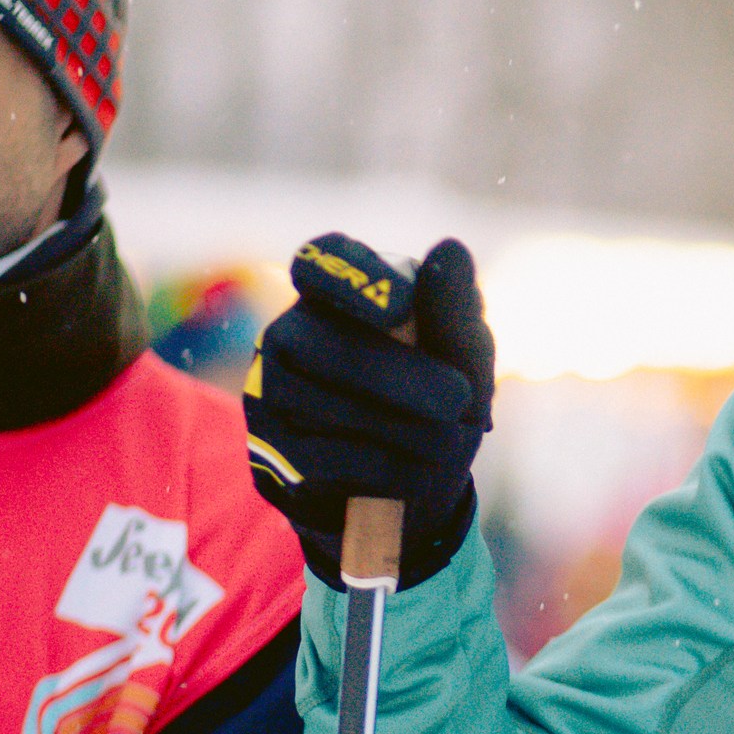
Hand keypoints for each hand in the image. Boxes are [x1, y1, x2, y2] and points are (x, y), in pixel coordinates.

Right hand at [244, 234, 493, 589]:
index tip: (401, 308)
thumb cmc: (440, 400)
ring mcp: (268, 391)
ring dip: (408, 431)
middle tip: (461, 400)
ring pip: (330, 408)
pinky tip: (417, 470)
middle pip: (328, 346)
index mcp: (337, 292)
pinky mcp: (269, 449)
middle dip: (404, 378)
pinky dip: (388, 469)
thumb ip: (458, 312)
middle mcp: (289, 332)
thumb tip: (450, 249)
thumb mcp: (465, 360)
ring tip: (448, 442)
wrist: (412, 484)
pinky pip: (329, 459)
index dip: (356, 281)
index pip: (322, 261)